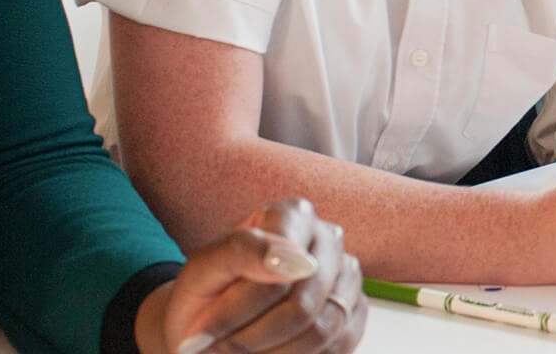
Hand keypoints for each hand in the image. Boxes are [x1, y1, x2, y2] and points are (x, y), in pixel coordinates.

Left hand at [147, 198, 363, 353]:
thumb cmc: (206, 292)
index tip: (200, 333)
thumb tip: (289, 257)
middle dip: (250, 339)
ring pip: (321, 332)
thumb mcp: (204, 268)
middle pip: (302, 306)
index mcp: (293, 215)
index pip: (277, 272)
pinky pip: (337, 347)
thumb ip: (241, 251)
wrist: (214, 321)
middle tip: (215, 348)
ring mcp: (347, 275)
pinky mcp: (355, 310)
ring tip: (236, 352)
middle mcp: (328, 239)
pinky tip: (268, 352)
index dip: (237, 309)